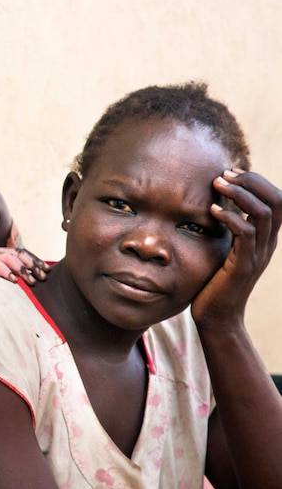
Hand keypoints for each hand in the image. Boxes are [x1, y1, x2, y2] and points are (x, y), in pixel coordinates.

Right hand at [0, 247, 48, 284]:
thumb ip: (7, 272)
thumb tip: (25, 282)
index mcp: (0, 253)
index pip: (22, 253)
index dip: (35, 260)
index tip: (47, 271)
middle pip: (18, 254)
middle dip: (32, 264)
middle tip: (43, 277)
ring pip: (9, 258)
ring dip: (22, 269)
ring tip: (31, 281)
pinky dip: (5, 272)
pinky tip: (13, 280)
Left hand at [192, 169, 281, 325]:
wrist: (217, 316)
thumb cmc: (215, 281)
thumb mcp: (225, 249)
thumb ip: (228, 229)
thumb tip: (214, 204)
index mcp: (265, 238)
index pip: (277, 200)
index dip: (257, 181)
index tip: (232, 172)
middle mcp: (267, 244)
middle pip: (277, 201)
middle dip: (252, 181)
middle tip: (224, 174)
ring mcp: (258, 255)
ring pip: (264, 213)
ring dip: (240, 194)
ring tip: (217, 184)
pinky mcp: (243, 265)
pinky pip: (246, 234)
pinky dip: (231, 217)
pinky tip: (212, 211)